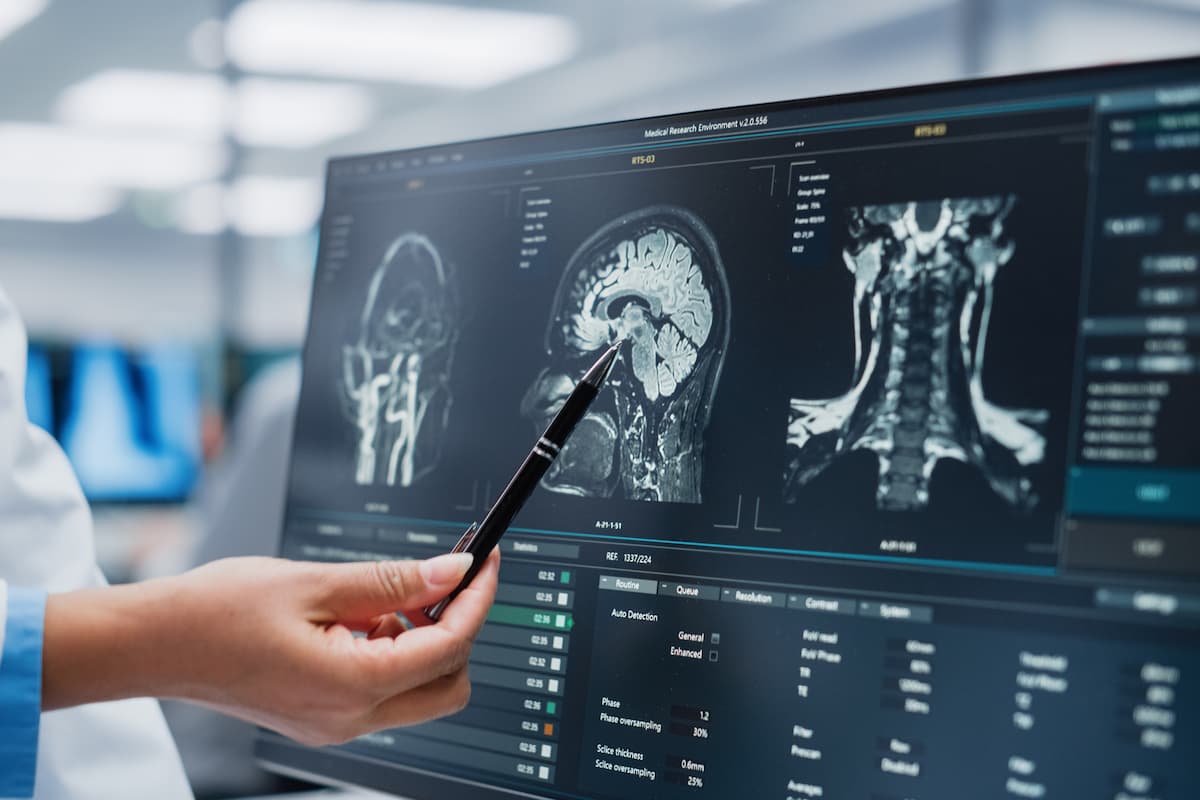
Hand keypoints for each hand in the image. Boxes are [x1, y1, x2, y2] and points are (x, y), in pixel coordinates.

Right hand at [43, 550, 499, 745]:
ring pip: (417, 690)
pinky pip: (381, 690)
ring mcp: (335, 724)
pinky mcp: (321, 717)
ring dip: (419, 640)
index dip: (477, 599)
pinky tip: (356, 617)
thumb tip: (453, 572)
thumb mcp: (315, 582)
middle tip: (439, 580)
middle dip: (457, 630)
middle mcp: (349, 719)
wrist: (153, 644)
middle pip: (448, 685)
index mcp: (352, 687)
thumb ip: (393, 582)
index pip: (449, 647)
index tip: (485, 560)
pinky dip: (388, 652)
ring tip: (376, 597)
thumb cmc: (216, 612)